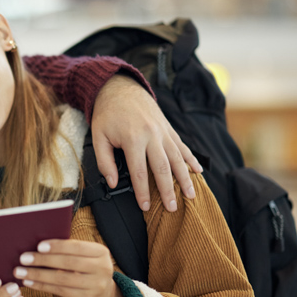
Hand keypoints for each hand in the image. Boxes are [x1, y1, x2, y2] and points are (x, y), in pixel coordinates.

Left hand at [15, 240, 126, 296]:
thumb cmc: (87, 272)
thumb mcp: (86, 258)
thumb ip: (69, 251)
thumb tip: (37, 245)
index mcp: (101, 253)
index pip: (77, 247)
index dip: (57, 246)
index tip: (38, 246)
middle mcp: (102, 269)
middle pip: (68, 263)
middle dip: (43, 260)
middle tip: (23, 258)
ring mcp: (96, 286)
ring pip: (61, 279)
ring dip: (38, 274)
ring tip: (21, 272)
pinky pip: (59, 291)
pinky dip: (42, 286)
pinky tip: (29, 282)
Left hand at [91, 75, 200, 212]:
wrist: (120, 88)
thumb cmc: (108, 114)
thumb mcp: (98, 136)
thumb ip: (104, 162)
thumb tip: (113, 183)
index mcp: (133, 139)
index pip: (139, 172)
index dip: (142, 191)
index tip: (144, 207)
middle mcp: (152, 135)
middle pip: (163, 168)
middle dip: (168, 190)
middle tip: (172, 208)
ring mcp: (163, 131)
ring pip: (177, 158)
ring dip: (185, 178)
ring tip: (191, 196)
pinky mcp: (168, 128)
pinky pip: (182, 146)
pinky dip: (191, 159)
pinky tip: (198, 171)